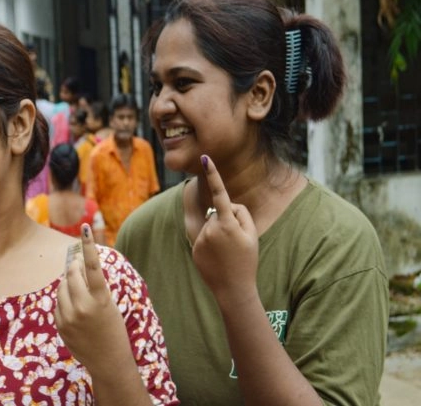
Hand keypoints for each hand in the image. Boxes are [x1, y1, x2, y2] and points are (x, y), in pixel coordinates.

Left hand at [54, 224, 131, 373]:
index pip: (93, 266)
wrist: (108, 361)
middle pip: (71, 273)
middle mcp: (83, 306)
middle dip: (73, 266)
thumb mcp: (109, 305)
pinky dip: (64, 300)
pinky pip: (58, 303)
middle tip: (77, 263)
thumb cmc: (113, 329)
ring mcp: (69, 317)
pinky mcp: (60, 325)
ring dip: (68, 283)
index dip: (89, 245)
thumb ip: (93, 286)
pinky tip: (75, 309)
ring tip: (80, 292)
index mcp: (101, 299)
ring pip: (61, 287)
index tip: (85, 228)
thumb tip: (74, 266)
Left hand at [192, 155, 258, 306]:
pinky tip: (218, 258)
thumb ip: (241, 213)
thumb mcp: (252, 234)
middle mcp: (210, 228)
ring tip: (227, 252)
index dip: (213, 174)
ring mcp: (200, 239)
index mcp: (226, 223)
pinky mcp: (194, 248)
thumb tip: (228, 205)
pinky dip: (211, 243)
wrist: (233, 288)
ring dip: (219, 233)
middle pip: (219, 213)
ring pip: (211, 225)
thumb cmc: (247, 260)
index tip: (205, 157)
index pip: (220, 193)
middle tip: (237, 243)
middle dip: (227, 221)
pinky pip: (204, 236)